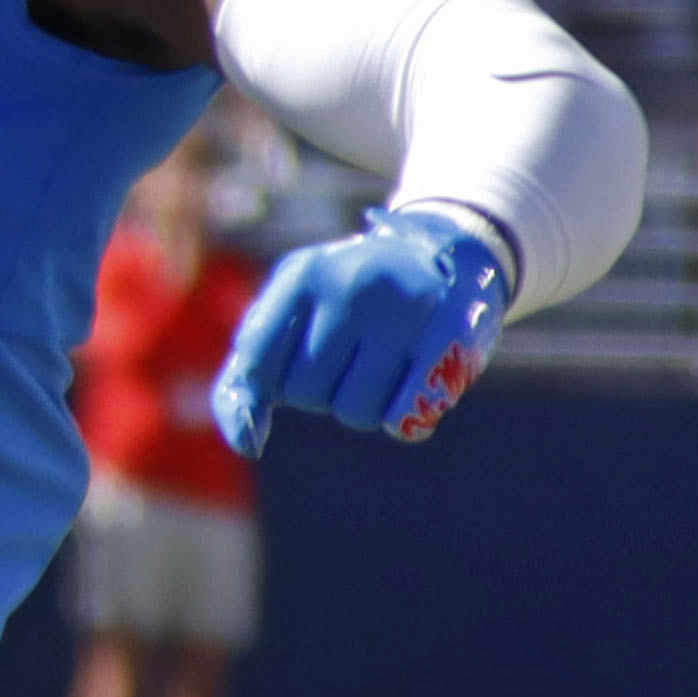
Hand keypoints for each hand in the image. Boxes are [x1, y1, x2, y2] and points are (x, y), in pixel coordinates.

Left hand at [211, 204, 517, 455]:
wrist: (444, 252)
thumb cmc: (347, 298)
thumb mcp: (291, 311)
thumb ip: (249, 375)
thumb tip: (245, 444)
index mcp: (303, 272)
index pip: (255, 361)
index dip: (270, 378)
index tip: (292, 359)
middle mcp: (352, 284)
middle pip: (305, 395)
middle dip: (320, 390)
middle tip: (350, 352)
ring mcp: (404, 309)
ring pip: (355, 414)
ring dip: (365, 406)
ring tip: (384, 362)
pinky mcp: (452, 338)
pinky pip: (404, 420)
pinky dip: (404, 416)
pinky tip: (414, 380)